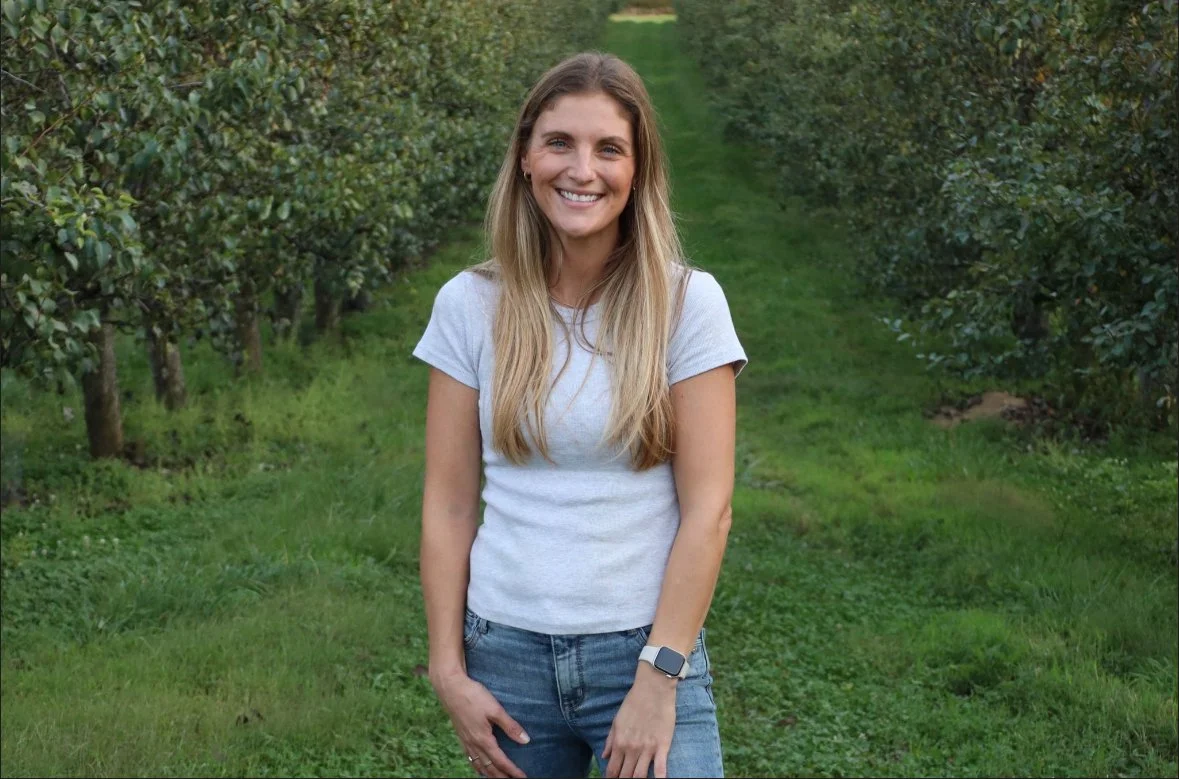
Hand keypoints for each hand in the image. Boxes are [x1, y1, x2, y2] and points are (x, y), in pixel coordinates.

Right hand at [432, 670, 529, 777]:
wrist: (450, 688)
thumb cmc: (473, 696)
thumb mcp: (495, 709)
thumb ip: (510, 726)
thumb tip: (525, 740)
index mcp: (483, 739)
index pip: (501, 761)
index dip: (512, 771)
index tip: (522, 777)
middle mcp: (473, 744)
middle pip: (489, 768)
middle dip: (502, 777)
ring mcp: (465, 741)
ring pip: (478, 764)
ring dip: (489, 774)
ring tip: (498, 778)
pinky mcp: (461, 735)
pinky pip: (470, 757)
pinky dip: (477, 766)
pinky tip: (480, 765)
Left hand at [603, 663, 677, 777]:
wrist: (653, 689)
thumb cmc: (634, 702)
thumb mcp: (617, 720)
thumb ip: (611, 740)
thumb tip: (605, 755)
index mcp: (620, 742)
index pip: (612, 769)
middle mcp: (632, 749)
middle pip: (626, 776)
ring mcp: (647, 749)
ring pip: (640, 776)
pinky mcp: (662, 746)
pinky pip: (660, 768)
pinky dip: (659, 778)